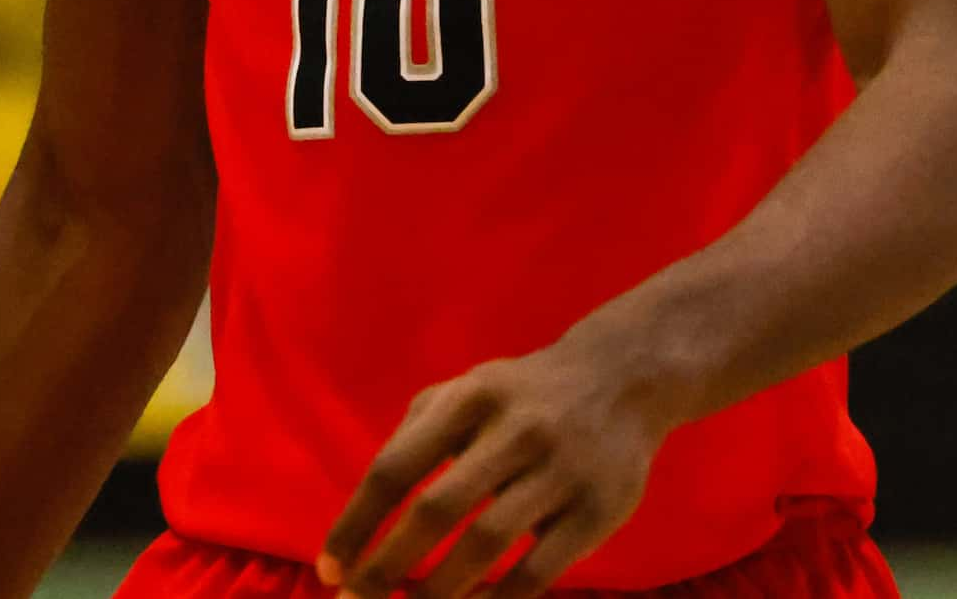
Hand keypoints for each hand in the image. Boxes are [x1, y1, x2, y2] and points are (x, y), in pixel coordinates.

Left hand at [315, 335, 677, 598]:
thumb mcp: (466, 390)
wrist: (626, 378)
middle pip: (437, 510)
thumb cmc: (522, 395)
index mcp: (471, 397)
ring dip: (436, 592)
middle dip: (387, 567)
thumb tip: (364, 518)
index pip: (396, 468)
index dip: (356, 524)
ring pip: (486, 545)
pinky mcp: (597, 509)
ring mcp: (561, 470)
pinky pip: (535, 571)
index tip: (330, 570)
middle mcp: (516, 429)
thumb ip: (414, 436)